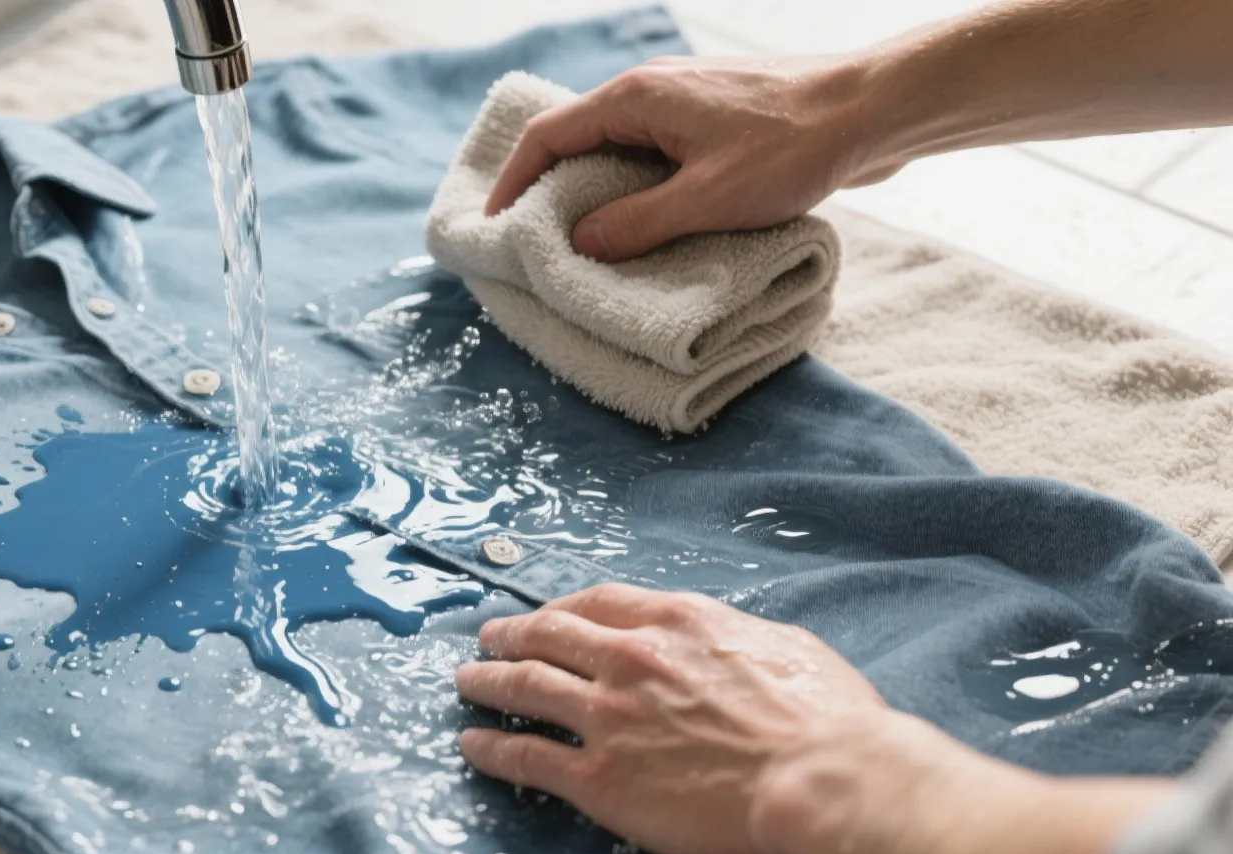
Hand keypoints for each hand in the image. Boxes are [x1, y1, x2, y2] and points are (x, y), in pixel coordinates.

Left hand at [456, 583, 950, 853]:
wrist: (824, 781)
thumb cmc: (828, 722)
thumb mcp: (786, 650)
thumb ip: (738, 643)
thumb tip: (731, 650)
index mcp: (678, 622)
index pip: (599, 603)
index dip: (563, 608)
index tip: (546, 615)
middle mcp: (631, 659)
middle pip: (548, 636)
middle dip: (510, 635)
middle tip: (487, 639)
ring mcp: (608, 718)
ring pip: (524, 686)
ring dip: (487, 681)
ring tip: (466, 682)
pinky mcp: (598, 779)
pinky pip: (526, 756)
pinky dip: (491, 747)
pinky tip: (472, 745)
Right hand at [485, 54, 897, 260]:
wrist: (875, 109)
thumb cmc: (794, 147)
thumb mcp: (706, 200)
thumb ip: (635, 224)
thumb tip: (578, 243)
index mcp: (637, 98)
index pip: (548, 136)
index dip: (513, 181)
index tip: (494, 225)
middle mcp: (653, 90)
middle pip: (577, 140)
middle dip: (549, 192)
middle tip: (532, 243)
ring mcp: (685, 102)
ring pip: (617, 149)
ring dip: (597, 194)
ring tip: (585, 246)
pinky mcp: (715, 120)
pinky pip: (654, 154)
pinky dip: (636, 189)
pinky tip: (647, 226)